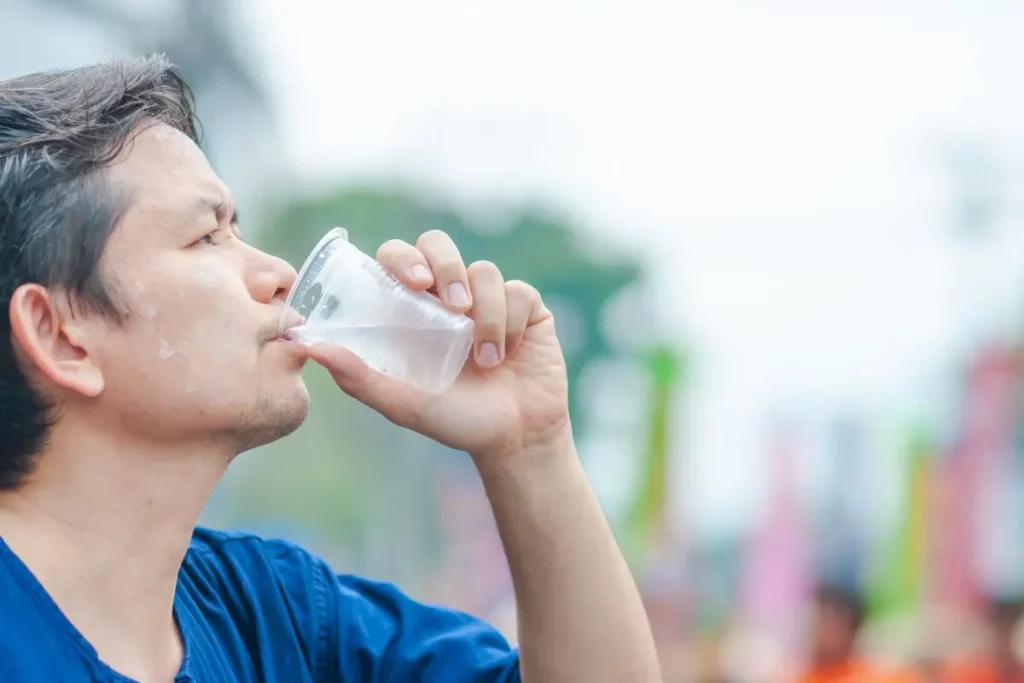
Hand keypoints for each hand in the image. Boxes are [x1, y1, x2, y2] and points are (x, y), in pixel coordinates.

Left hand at [307, 230, 570, 462]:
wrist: (513, 439)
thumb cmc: (455, 421)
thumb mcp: (403, 403)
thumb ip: (360, 378)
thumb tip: (311, 347)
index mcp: (413, 309)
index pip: (398, 258)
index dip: (401, 257)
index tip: (413, 283)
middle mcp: (448, 296)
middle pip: (438, 244)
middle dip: (445, 265)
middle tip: (452, 304)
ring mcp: (488, 298)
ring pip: (484, 271)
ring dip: (485, 314)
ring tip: (485, 359)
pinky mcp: (526, 307)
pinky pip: (518, 292)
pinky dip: (510, 324)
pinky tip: (507, 355)